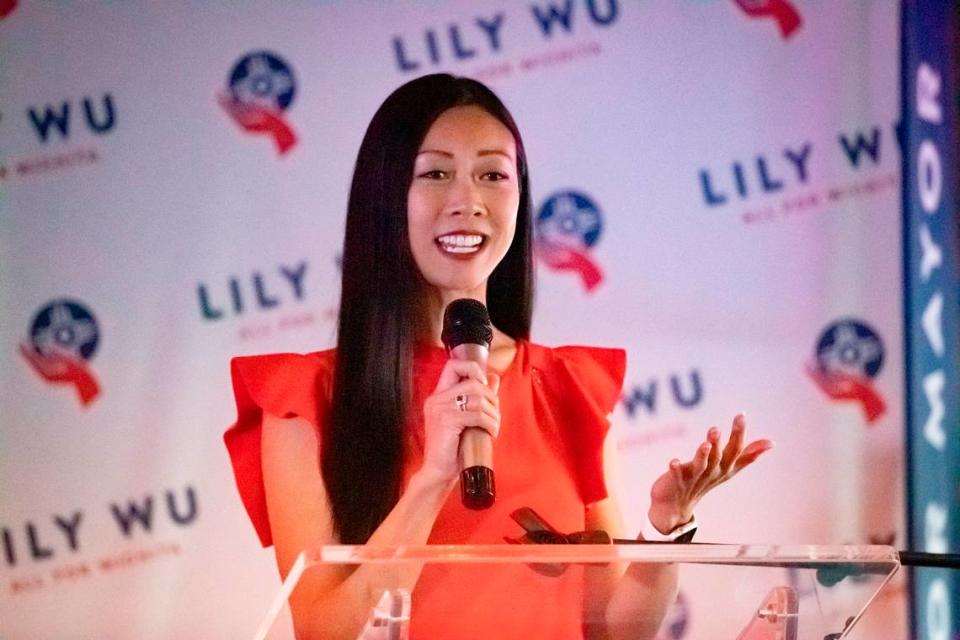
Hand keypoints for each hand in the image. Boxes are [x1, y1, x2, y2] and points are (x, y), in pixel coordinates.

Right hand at [419, 358, 500, 483]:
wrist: (438, 471)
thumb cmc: (452, 448)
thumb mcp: (465, 418)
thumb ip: (478, 397)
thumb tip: (494, 378)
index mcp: (438, 396)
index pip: (453, 365)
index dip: (473, 368)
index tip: (484, 385)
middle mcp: (437, 399)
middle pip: (473, 382)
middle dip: (491, 397)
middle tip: (494, 413)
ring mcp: (440, 409)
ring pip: (478, 399)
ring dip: (493, 414)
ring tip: (494, 426)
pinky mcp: (447, 421)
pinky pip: (477, 415)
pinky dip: (490, 424)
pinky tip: (491, 433)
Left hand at [647, 413, 772, 533]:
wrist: (677, 506)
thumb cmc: (705, 481)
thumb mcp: (729, 468)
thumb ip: (748, 455)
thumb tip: (772, 442)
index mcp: (725, 467)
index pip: (735, 449)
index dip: (738, 433)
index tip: (741, 415)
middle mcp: (712, 473)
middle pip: (718, 457)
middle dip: (718, 443)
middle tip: (717, 428)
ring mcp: (694, 478)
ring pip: (701, 466)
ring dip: (702, 455)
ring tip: (704, 443)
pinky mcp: (676, 482)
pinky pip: (677, 475)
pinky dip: (676, 469)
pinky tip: (673, 462)